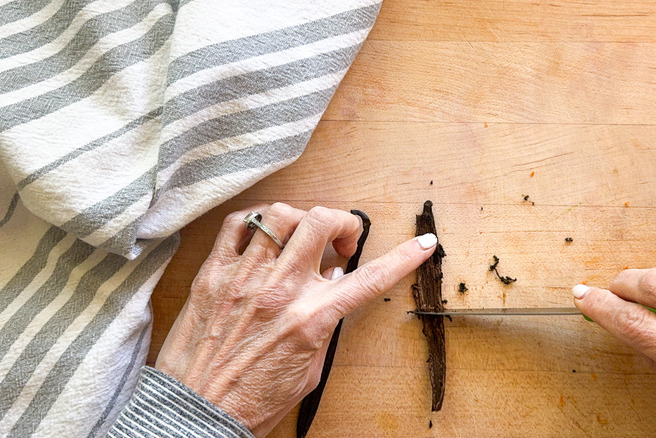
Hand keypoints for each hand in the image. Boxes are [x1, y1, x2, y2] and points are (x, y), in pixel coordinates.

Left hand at [155, 203, 437, 434]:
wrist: (196, 414)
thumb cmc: (252, 401)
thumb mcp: (308, 370)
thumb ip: (324, 323)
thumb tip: (332, 285)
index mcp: (310, 319)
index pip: (370, 279)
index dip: (404, 257)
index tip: (423, 244)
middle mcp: (278, 291)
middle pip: (321, 222)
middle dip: (342, 222)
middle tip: (340, 243)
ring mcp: (242, 278)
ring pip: (280, 215)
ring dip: (301, 220)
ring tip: (300, 240)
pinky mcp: (212, 274)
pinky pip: (237, 224)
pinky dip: (258, 221)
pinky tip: (264, 238)